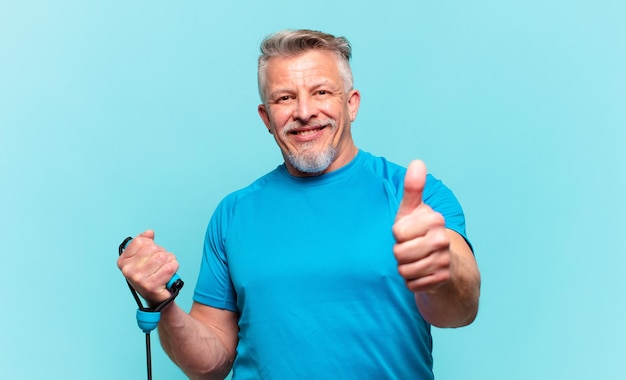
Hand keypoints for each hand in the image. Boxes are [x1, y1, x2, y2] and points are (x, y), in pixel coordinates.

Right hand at [117, 230, 178, 304]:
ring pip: (163, 257)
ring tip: (165, 269)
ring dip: (170, 261)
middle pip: (153, 249)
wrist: (157, 298)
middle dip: (162, 253)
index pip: (140, 242)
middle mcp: (128, 270)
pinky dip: (174, 268)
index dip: (151, 245)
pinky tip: (169, 275)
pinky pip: (170, 267)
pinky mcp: (151, 286)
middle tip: (161, 264)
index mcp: (123, 261)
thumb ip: (144, 242)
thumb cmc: (151, 276)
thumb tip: (149, 233)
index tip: (151, 254)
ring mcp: (138, 279)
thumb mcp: (143, 258)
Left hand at [392, 160, 450, 292]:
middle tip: (410, 248)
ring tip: (415, 260)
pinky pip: (412, 285)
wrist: (443, 263)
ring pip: (405, 270)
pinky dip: (412, 282)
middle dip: (399, 253)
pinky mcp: (441, 280)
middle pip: (399, 252)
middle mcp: (443, 239)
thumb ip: (413, 188)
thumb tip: (417, 162)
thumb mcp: (413, 210)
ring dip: (405, 268)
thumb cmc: (420, 232)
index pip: (397, 232)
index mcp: (435, 219)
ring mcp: (444, 261)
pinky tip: (421, 273)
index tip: (407, 232)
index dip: (397, 234)